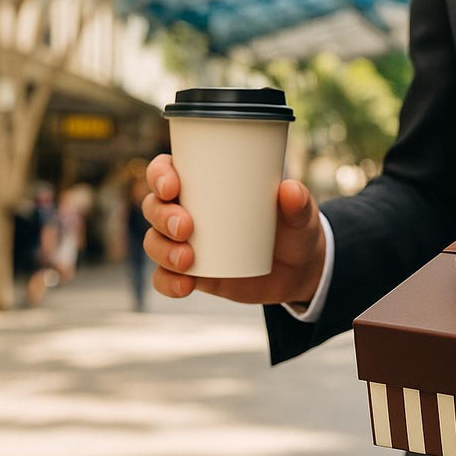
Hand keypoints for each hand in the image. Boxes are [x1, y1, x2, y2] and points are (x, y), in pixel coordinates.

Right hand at [141, 153, 326, 304]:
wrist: (300, 270)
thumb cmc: (295, 228)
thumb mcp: (301, 213)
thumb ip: (298, 202)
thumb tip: (289, 190)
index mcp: (206, 184)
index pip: (167, 170)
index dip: (159, 175)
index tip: (173, 187)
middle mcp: (188, 210)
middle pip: (154, 206)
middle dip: (162, 216)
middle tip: (186, 228)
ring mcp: (186, 244)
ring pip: (155, 241)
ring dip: (162, 250)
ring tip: (187, 260)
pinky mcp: (192, 274)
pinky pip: (165, 278)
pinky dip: (168, 282)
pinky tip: (185, 285)